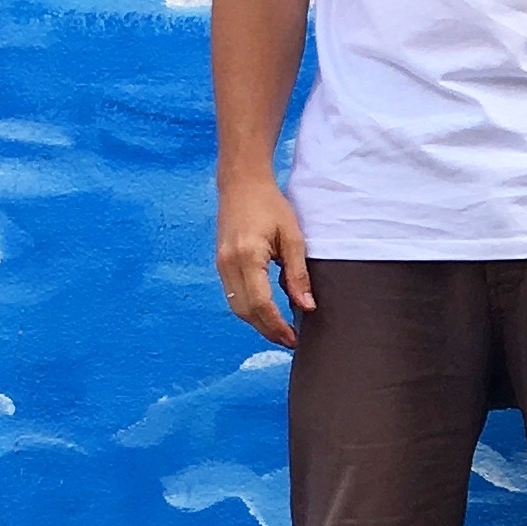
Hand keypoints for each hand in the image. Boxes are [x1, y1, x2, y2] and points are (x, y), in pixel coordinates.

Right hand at [216, 176, 311, 347]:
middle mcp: (228, 264)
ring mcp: (220, 265)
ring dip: (257, 323)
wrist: (241, 184)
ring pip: (236, 306)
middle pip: (245, 311)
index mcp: (247, 256)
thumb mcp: (292, 236)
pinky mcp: (220, 264)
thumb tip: (306, 306)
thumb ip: (298, 273)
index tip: (294, 338)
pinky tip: (266, 313)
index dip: (276, 325)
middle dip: (267, 330)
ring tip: (280, 332)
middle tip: (289, 341)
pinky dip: (249, 309)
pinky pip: (233, 295)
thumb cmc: (271, 205)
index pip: (261, 303)